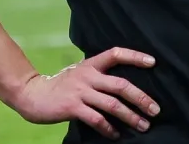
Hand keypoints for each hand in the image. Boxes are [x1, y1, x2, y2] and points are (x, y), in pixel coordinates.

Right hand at [10, 47, 158, 139]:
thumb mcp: (80, 72)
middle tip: (156, 109)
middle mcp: (88, 76)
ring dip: (130, 116)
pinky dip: (108, 128)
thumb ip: (99, 75)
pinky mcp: (72, 108)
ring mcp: (80, 92)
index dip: (135, 56)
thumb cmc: (61, 85)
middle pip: (121, 85)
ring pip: (112, 104)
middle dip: (141, 98)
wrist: (32, 94)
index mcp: (91, 64)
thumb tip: (126, 85)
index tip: (153, 62)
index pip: (116, 53)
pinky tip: (116, 135)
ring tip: (143, 125)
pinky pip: (96, 119)